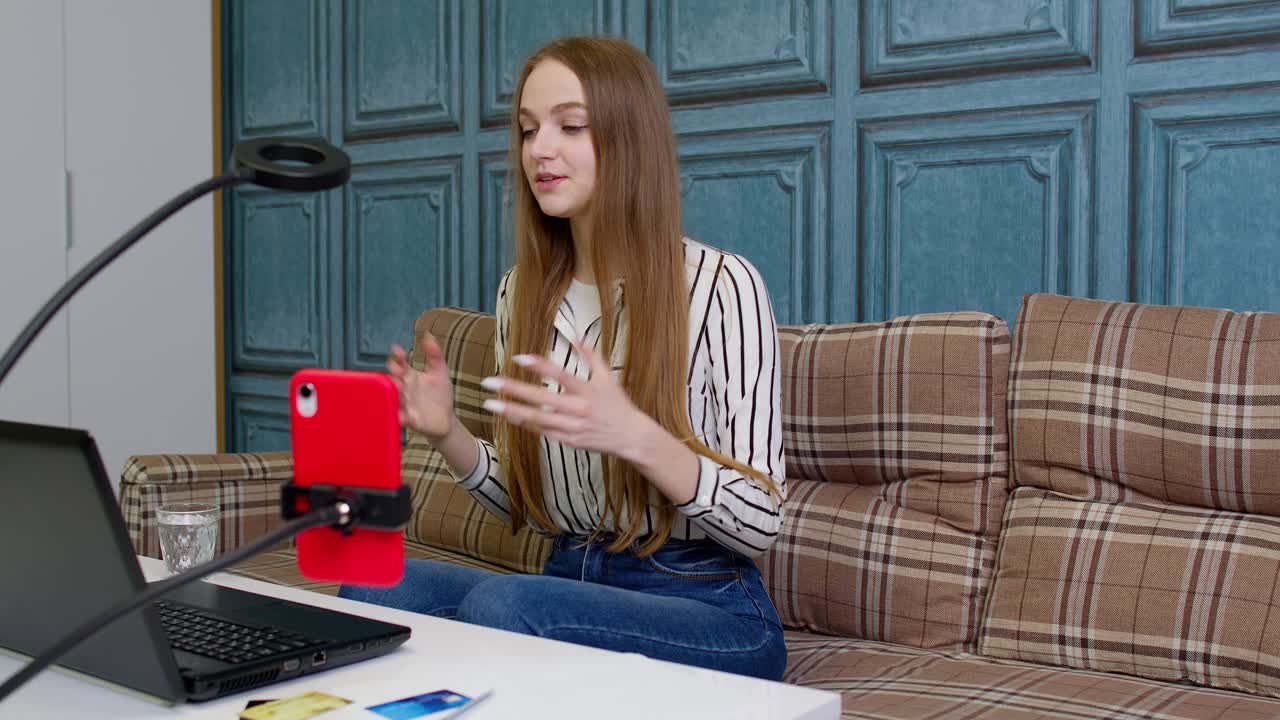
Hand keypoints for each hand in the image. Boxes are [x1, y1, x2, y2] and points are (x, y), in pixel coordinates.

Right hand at [387, 335, 456, 441]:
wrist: (445, 419)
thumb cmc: (440, 394)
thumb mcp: (440, 371)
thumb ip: (435, 354)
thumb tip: (429, 334)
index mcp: (410, 376)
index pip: (400, 363)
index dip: (398, 356)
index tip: (398, 350)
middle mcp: (404, 389)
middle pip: (394, 379)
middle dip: (393, 374)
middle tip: (397, 370)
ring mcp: (405, 404)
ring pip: (395, 397)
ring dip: (394, 393)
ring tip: (397, 387)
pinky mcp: (409, 420)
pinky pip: (401, 418)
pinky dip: (400, 416)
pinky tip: (401, 415)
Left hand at [481, 338, 654, 463]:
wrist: (631, 436)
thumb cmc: (618, 405)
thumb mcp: (609, 378)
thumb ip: (592, 356)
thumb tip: (577, 335)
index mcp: (587, 391)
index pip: (560, 375)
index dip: (539, 365)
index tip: (518, 357)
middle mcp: (578, 409)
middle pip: (541, 398)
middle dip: (513, 389)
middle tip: (489, 382)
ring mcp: (572, 426)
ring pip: (537, 418)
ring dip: (512, 410)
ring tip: (490, 404)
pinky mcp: (569, 440)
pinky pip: (543, 432)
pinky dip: (525, 425)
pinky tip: (509, 417)